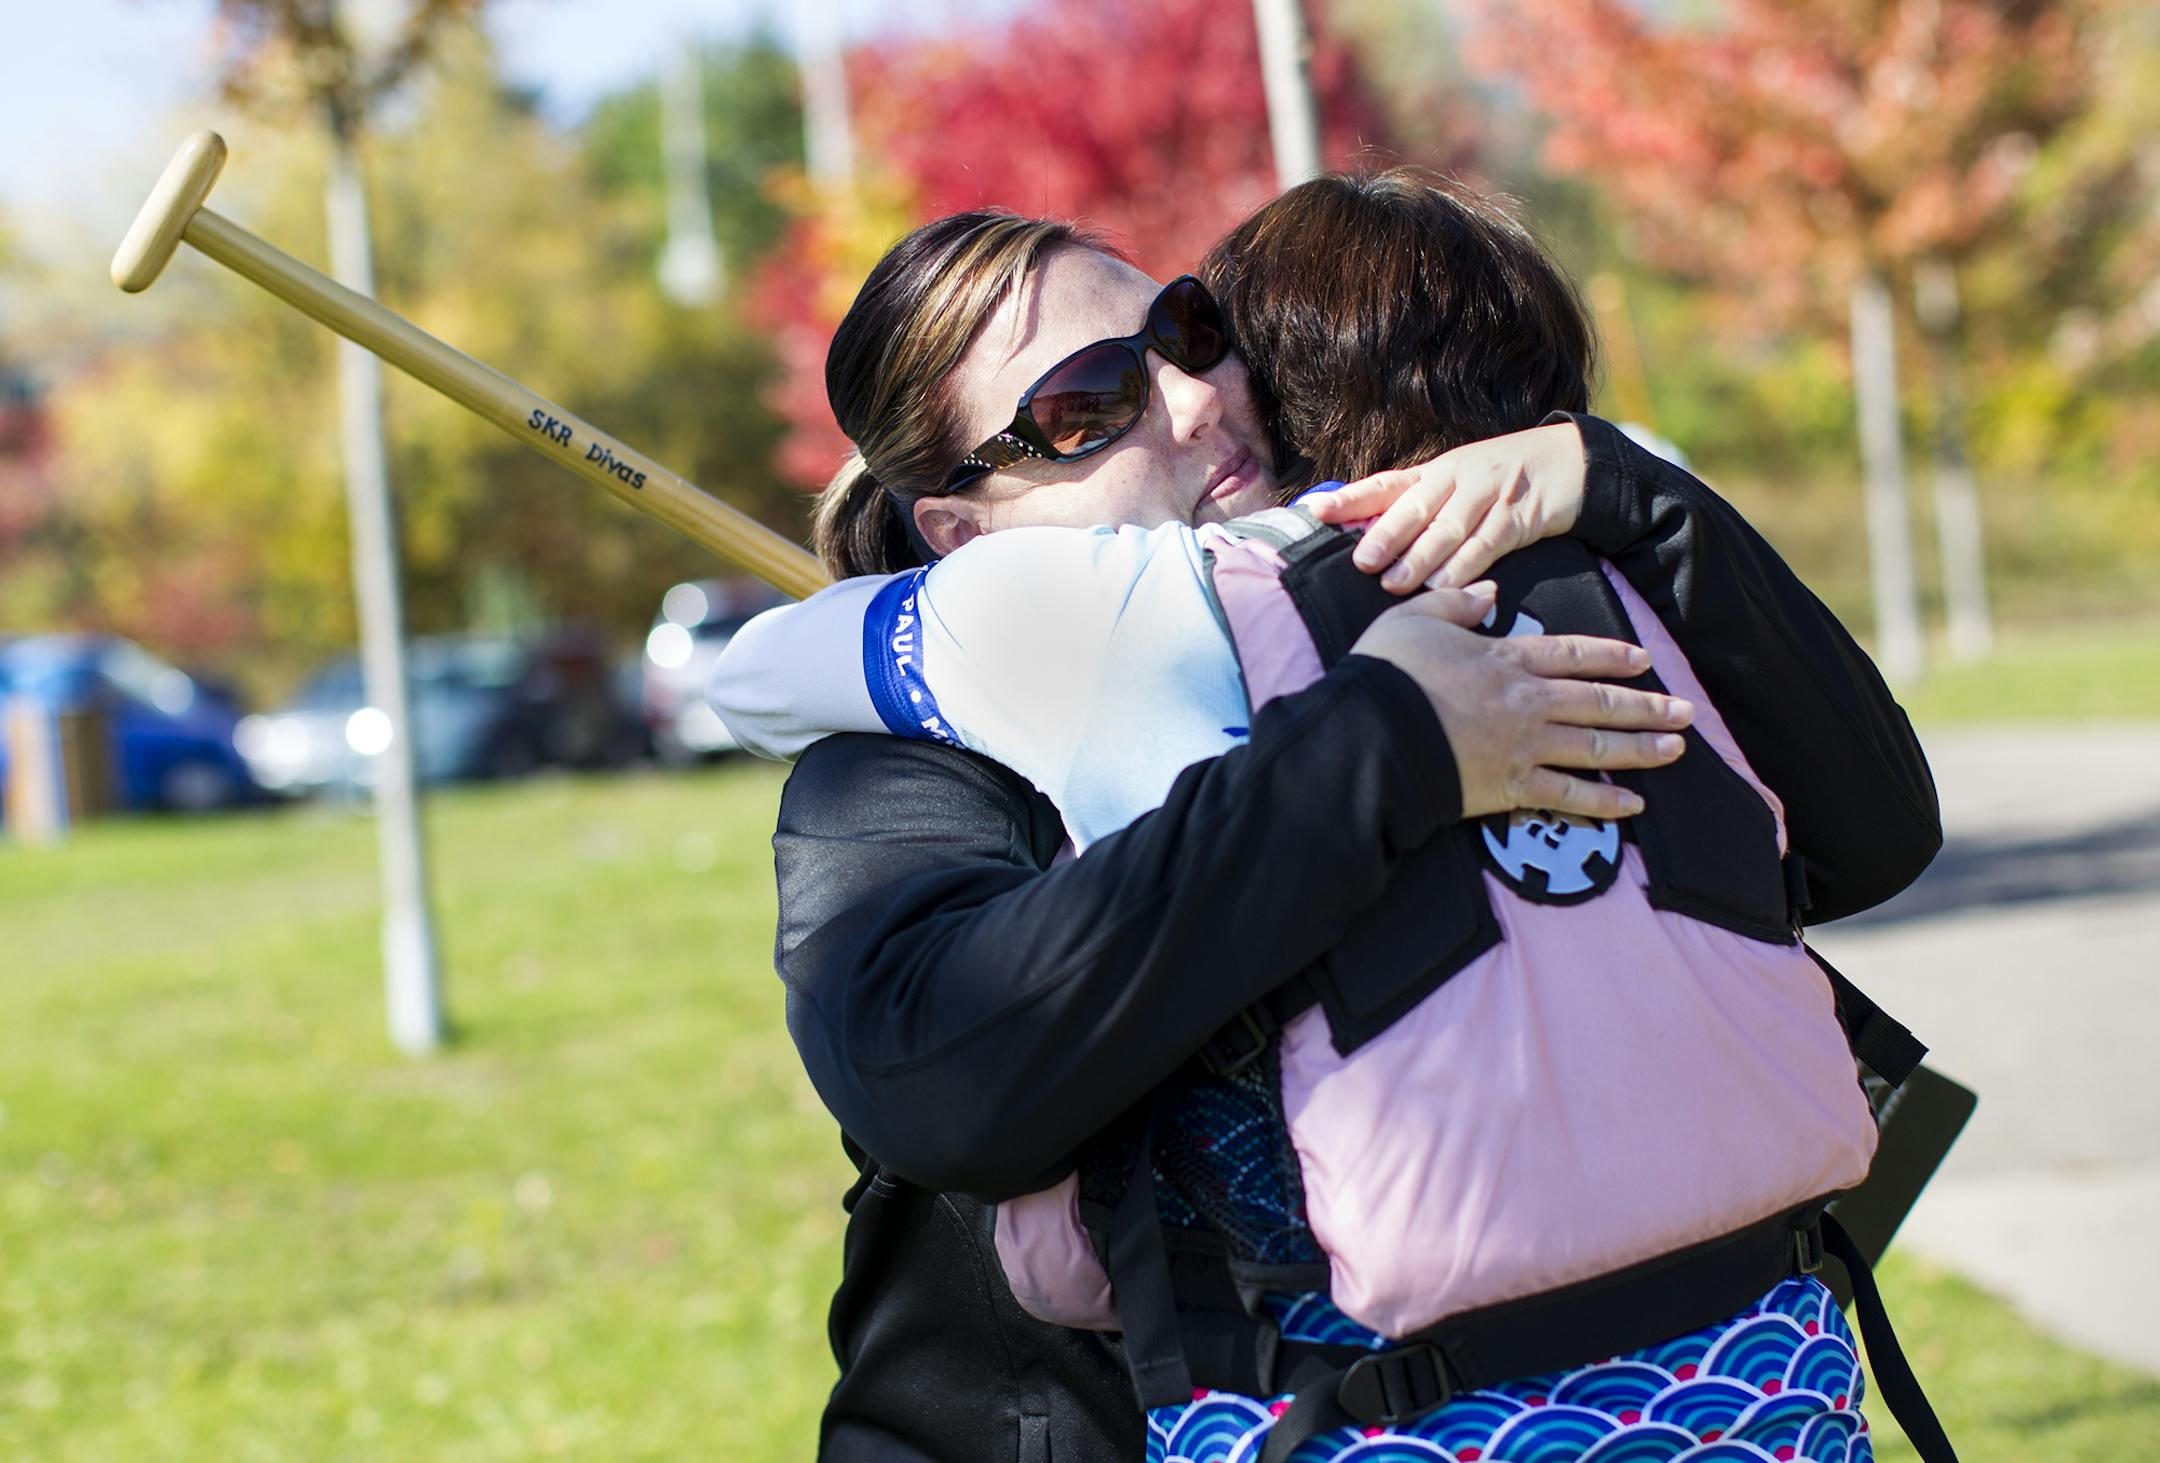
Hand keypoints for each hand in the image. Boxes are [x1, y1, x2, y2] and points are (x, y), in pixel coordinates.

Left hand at [1309, 421, 1587, 592]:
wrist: (1570, 462)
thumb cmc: (1500, 480)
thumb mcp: (1456, 482)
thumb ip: (1417, 507)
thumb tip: (1365, 540)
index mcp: (1435, 471)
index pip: (1385, 484)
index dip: (1351, 498)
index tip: (1316, 512)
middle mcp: (1457, 479)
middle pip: (1415, 506)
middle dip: (1386, 534)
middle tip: (1362, 561)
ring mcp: (1489, 495)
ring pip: (1449, 528)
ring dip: (1421, 558)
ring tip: (1395, 584)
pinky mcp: (1520, 515)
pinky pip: (1489, 543)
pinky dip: (1466, 565)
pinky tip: (1446, 586)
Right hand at [1350, 593, 1694, 820]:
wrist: (1372, 735)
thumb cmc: (1386, 674)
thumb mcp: (1414, 619)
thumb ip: (1455, 604)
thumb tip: (1489, 594)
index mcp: (1506, 659)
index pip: (1573, 654)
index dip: (1612, 656)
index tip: (1645, 660)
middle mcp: (1528, 701)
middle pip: (1600, 702)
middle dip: (1647, 706)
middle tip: (1685, 712)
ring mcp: (1525, 746)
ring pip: (1597, 746)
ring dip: (1642, 748)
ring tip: (1676, 749)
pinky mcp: (1512, 787)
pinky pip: (1570, 796)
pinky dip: (1604, 800)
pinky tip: (1633, 803)